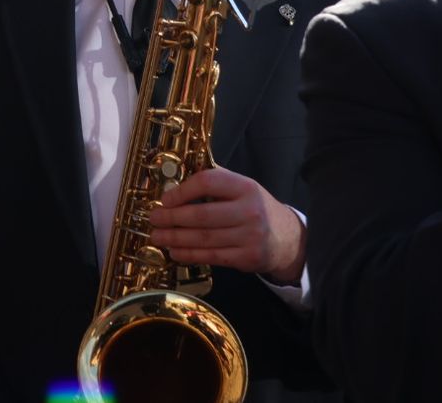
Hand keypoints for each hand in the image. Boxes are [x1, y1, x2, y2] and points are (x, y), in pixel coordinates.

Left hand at [146, 167, 305, 283]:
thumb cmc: (256, 209)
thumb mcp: (243, 189)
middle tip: (154, 219)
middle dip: (173, 218)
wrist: (288, 239)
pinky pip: (211, 256)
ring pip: (204, 238)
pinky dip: (189, 254)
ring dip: (176, 238)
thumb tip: (175, 185)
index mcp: (246, 187)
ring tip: (158, 236)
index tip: (166, 198)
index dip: (183, 190)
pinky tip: (175, 251)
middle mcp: (249, 211)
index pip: (209, 182)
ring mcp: (249, 236)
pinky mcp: (247, 258)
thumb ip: (216, 184)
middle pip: (202, 215)